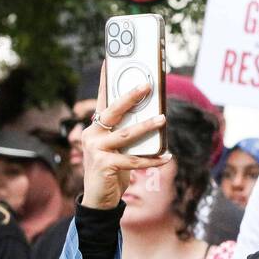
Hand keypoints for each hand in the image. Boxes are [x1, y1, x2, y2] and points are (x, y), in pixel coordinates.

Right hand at [80, 63, 168, 209]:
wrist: (98, 198)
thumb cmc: (111, 167)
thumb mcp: (118, 147)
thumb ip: (128, 132)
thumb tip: (155, 116)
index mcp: (95, 127)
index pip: (101, 99)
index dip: (104, 80)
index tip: (108, 60)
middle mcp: (91, 135)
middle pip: (112, 111)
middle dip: (130, 97)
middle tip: (147, 85)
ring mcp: (96, 150)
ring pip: (126, 134)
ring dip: (147, 126)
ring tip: (163, 119)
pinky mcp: (105, 165)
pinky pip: (134, 160)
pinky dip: (153, 159)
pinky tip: (168, 157)